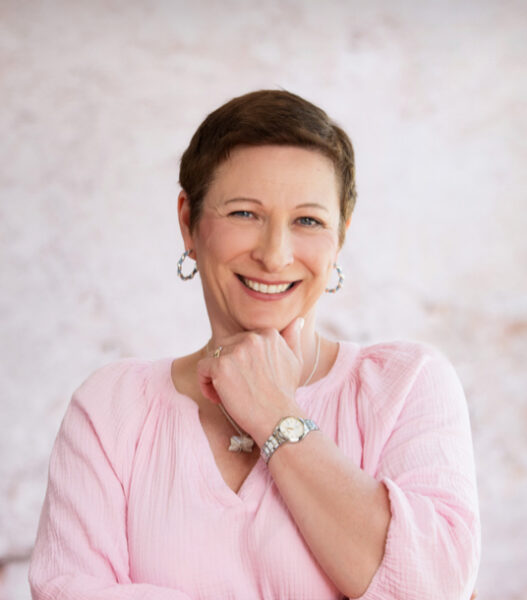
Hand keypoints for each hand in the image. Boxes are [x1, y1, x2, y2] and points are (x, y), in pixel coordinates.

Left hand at [196, 318, 305, 445]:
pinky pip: (202, 368)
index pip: (242, 340)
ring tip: (226, 394)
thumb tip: (297, 320)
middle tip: (236, 388)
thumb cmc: (285, 394)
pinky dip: (205, 384)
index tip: (246, 377)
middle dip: (227, 366)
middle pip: (226, 346)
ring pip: (213, 357)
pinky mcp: (221, 366)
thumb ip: (293, 339)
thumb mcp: (295, 362)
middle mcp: (252, 338)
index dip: (241, 359)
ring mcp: (236, 351)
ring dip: (216, 375)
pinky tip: (217, 397)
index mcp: (268, 333)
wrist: (278, 418)